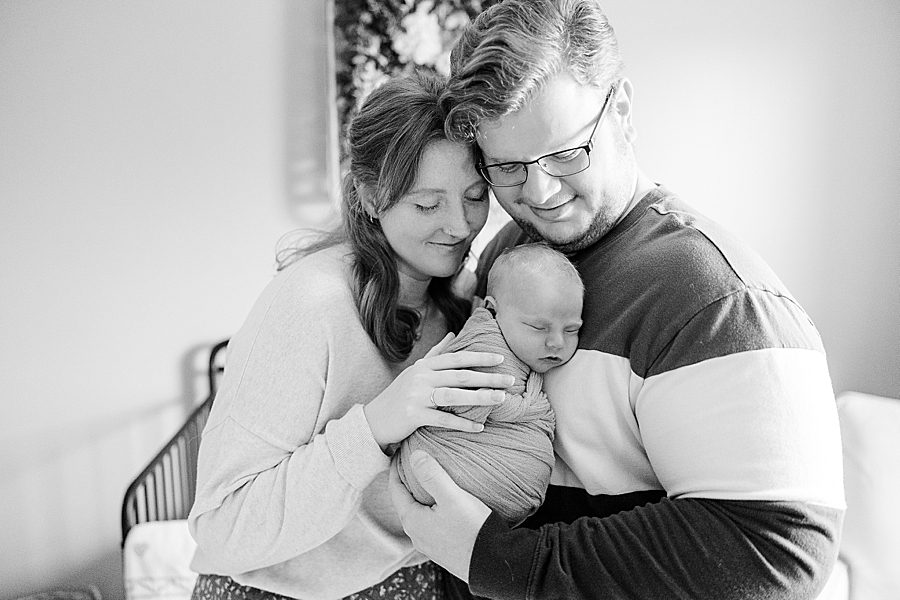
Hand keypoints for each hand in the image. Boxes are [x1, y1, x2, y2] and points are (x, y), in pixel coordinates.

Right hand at [364, 333, 512, 448]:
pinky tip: (479, 428)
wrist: (373, 420)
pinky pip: (443, 420)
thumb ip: (436, 353)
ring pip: (454, 396)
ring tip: (500, 399)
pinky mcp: (413, 416)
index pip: (456, 358)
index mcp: (425, 366)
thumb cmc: (399, 395)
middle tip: (510, 379)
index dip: (479, 357)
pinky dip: (462, 424)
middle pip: (460, 375)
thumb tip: (453, 334)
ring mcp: (416, 396)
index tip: (500, 358)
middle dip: (487, 377)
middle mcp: (421, 378)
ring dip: (479, 397)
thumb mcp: (415, 371)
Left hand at [390, 450, 490, 581]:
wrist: (493, 564)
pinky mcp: (443, 549)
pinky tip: (443, 504)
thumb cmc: (472, 530)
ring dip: (420, 496)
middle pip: (405, 501)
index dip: (396, 467)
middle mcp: (416, 535)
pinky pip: (430, 523)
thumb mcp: (452, 497)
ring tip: (429, 480)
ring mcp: (429, 544)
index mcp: (412, 520)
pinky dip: (430, 508)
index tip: (401, 451)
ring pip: (418, 513)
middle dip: (407, 481)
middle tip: (413, 462)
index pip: (395, 488)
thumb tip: (414, 456)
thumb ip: (431, 475)